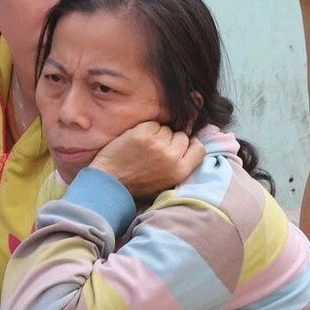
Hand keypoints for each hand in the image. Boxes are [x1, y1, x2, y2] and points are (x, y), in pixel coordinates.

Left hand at [89, 122, 203, 198]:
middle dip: (171, 140)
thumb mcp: (166, 182)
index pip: (199, 148)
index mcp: (181, 171)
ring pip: (166, 129)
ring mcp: (158, 144)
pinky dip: (144, 130)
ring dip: (157, 134)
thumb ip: (179, 164)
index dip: (190, 144)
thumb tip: (189, 143)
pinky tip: (136, 142)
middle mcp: (172, 157)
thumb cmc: (137, 184)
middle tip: (155, 150)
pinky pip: (152, 124)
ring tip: (144, 148)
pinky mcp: (143, 134)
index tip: (180, 145)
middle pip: (182, 136)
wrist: (110, 184)